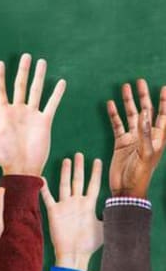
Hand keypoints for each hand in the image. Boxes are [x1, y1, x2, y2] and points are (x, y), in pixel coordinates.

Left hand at [0, 54, 65, 175]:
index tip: (0, 63)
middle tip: (26, 56)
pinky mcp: (45, 121)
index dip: (0, 77)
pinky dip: (56, 94)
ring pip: (36, 91)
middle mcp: (18, 111)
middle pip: (20, 85)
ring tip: (41, 62)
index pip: (0, 90)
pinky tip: (61, 82)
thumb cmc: (3, 157)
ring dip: (39, 77)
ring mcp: (32, 115)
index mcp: (3, 113)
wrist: (22, 169)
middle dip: (23, 71)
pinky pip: (51, 104)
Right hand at [41, 154, 101, 270]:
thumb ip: (110, 215)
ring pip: (65, 185)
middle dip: (79, 168)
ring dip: (65, 173)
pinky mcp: (54, 212)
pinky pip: (48, 197)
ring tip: (66, 160)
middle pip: (78, 181)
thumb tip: (122, 207)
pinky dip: (44, 188)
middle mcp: (77, 203)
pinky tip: (41, 178)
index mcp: (89, 205)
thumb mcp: (104, 228)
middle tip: (79, 154)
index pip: (94, 185)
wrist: (74, 254)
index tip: (97, 160)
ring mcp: (65, 206)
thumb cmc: (89, 244)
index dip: (96, 173)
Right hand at [106, 80, 165, 197]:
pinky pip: (116, 124)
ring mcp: (132, 138)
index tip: (164, 87)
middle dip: (143, 96)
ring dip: (128, 101)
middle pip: (146, 111)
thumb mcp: (145, 154)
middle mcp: (146, 135)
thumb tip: (143, 113)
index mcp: (157, 138)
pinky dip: (113, 114)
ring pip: (130, 115)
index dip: (164, 102)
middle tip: (139, 81)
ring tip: (124, 87)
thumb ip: (144, 133)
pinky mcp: (120, 142)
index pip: (163, 116)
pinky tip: (110, 104)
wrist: (126, 189)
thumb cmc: (140, 175)